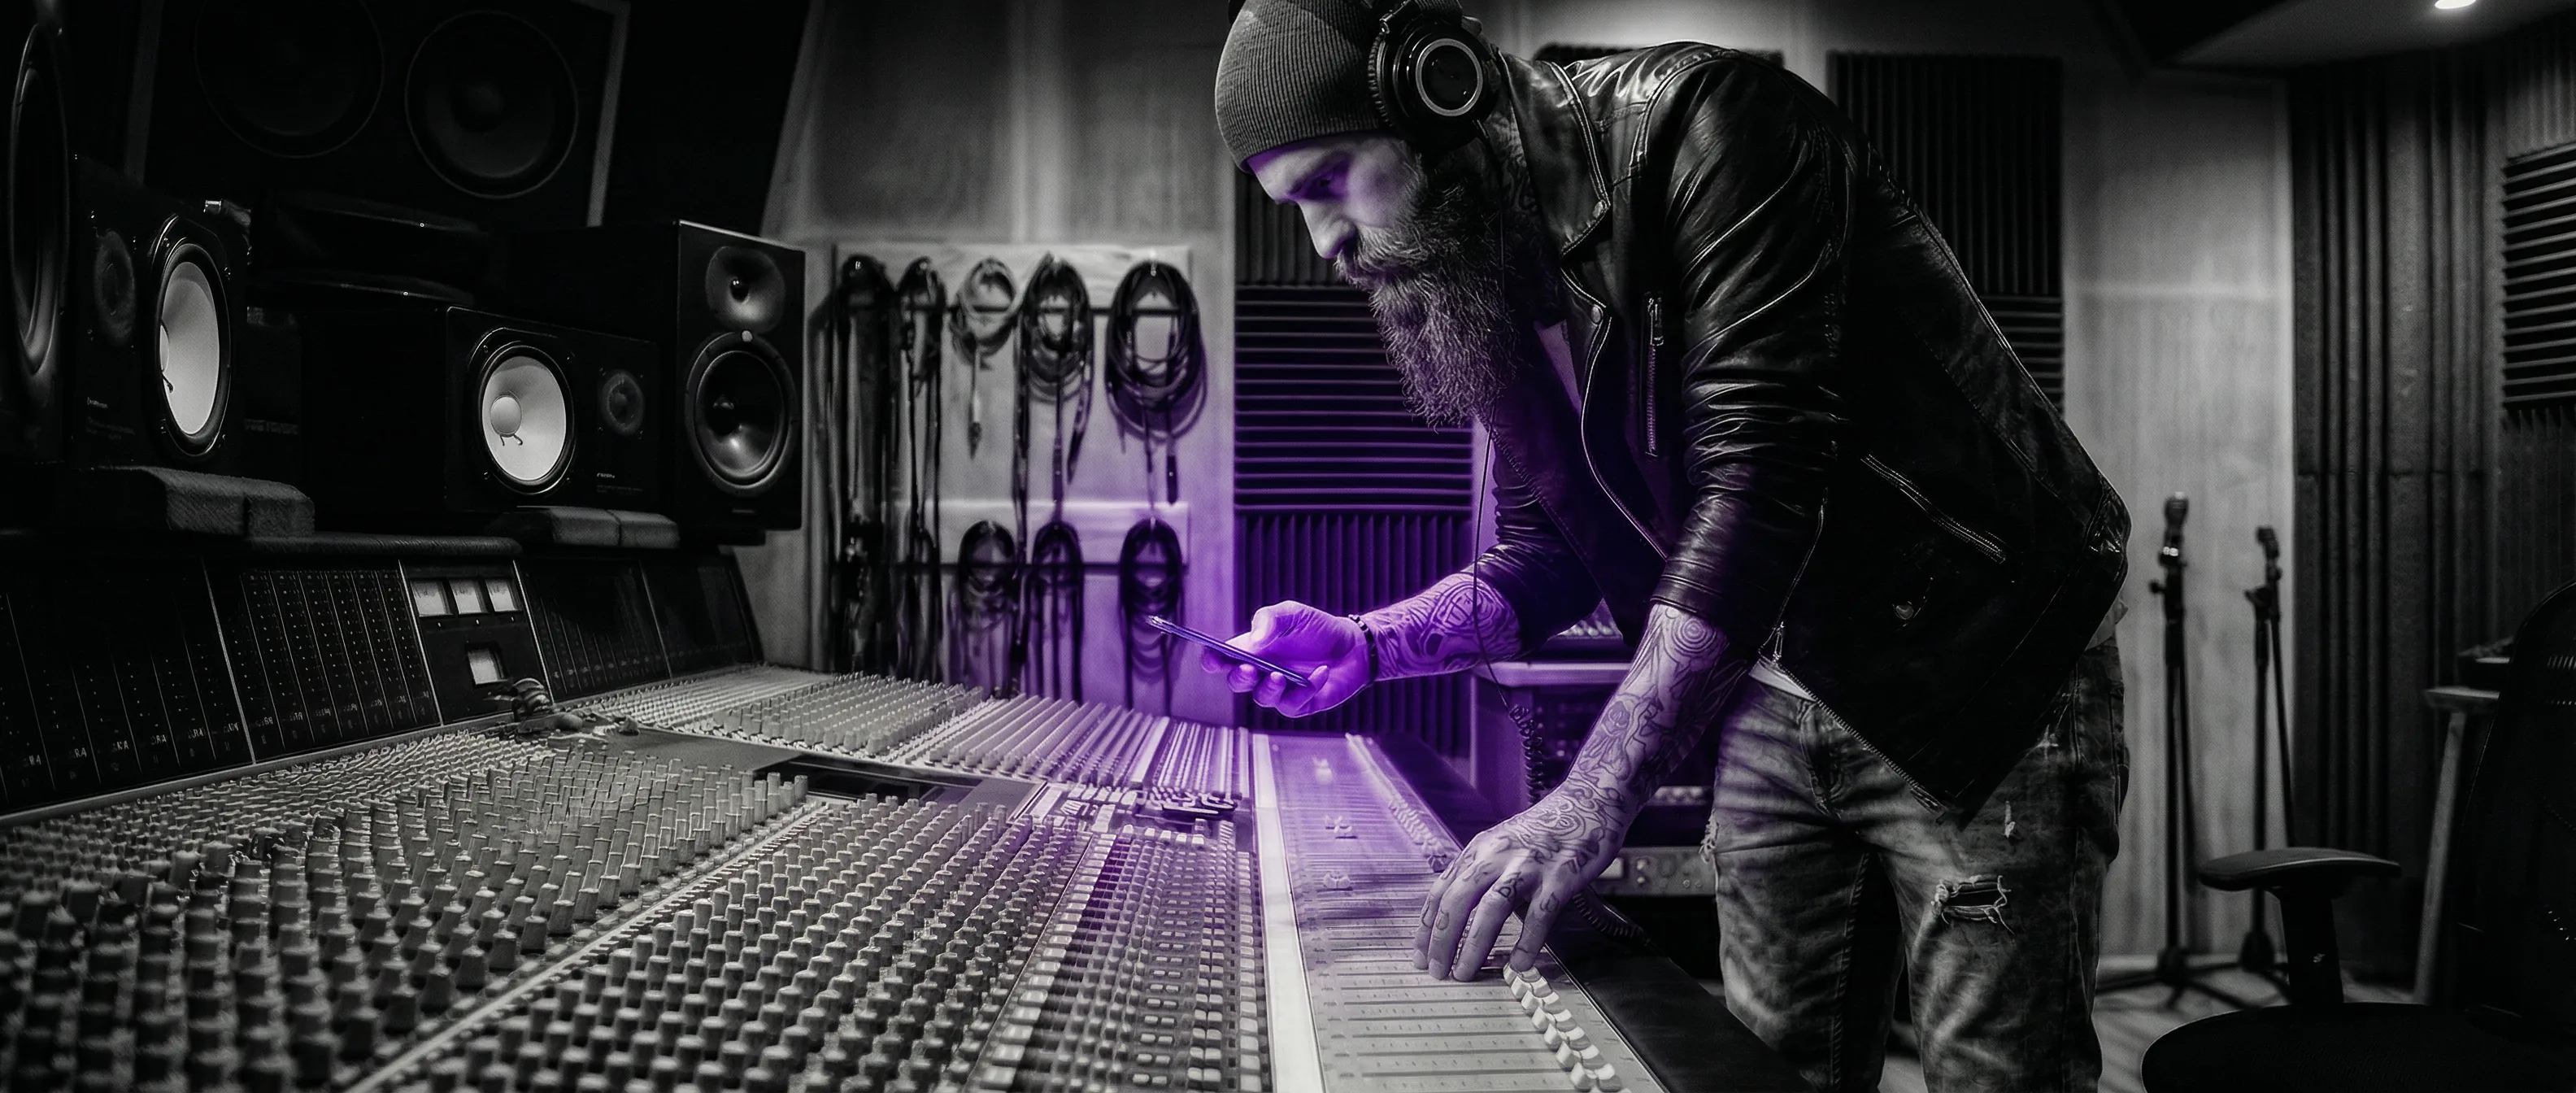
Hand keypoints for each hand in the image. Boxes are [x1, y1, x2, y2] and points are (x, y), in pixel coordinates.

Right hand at [1197, 600, 1366, 716]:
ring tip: (1280, 675)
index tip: (1212, 657)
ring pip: (1261, 698)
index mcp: (1252, 649)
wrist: (1353, 645)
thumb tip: (1254, 640)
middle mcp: (1261, 672)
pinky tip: (1320, 673)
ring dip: (1268, 688)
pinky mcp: (1299, 703)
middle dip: (1239, 677)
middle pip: (1237, 682)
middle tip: (1249, 668)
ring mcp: (1280, 689)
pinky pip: (1292, 704)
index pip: (1223, 658)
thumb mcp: (1292, 614)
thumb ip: (1269, 619)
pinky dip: (1305, 689)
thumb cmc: (1318, 629)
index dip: (1212, 660)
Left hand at [1412, 789, 1627, 980]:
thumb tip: (1463, 917)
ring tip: (1466, 973)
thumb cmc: (1546, 829)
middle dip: (1442, 941)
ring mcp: (1529, 865)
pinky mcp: (1561, 875)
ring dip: (1474, 945)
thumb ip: (1483, 874)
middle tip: (1436, 971)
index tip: (1419, 954)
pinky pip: (1540, 915)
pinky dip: (1527, 942)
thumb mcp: (1503, 844)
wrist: (1589, 801)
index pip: (1442, 890)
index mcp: (1480, 849)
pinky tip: (1519, 964)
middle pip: (1458, 901)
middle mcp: (1498, 855)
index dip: (1427, 926)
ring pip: (1492, 909)